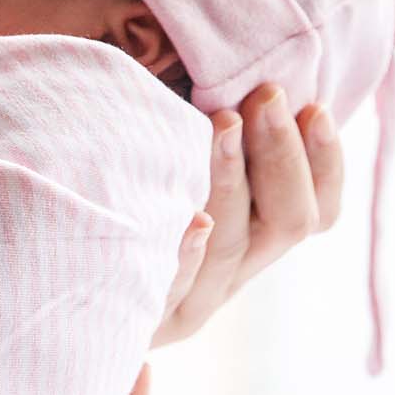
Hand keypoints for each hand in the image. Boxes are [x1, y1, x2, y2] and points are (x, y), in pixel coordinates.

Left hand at [153, 83, 344, 346]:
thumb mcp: (181, 155)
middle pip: (288, 223)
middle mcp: (236, 270)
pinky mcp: (149, 321)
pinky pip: (174, 291)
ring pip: (231, 246)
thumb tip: (254, 74)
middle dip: (282, 154)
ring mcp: (195, 299)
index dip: (326, 163)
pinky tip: (192, 220)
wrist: (68, 270)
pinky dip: (186, 257)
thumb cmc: (129, 185)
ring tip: (225, 124)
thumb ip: (224, 126)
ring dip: (232, 181)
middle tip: (267, 96)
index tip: (315, 108)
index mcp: (258, 236)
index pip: (317, 209)